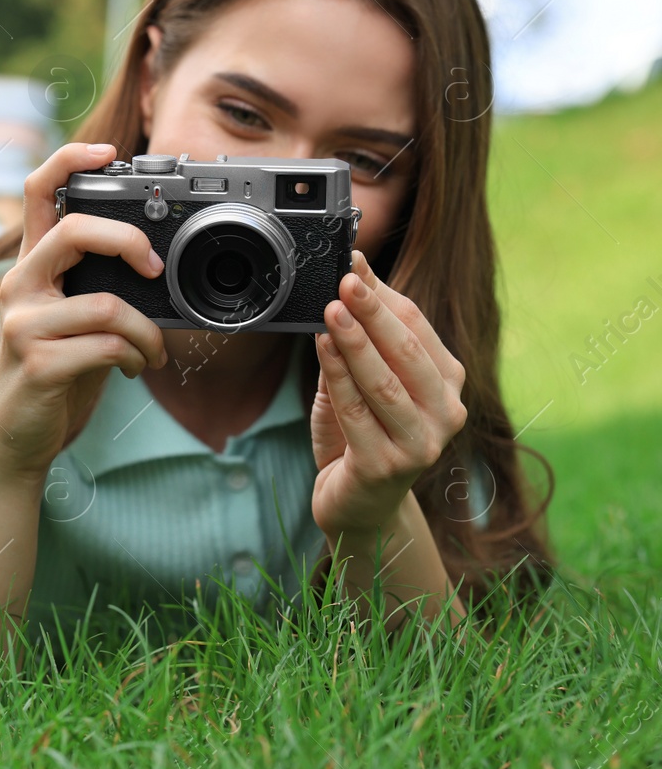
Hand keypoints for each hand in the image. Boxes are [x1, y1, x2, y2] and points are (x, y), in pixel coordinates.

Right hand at [0, 142, 167, 480]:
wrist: (16, 436)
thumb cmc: (54, 372)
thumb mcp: (71, 318)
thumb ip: (95, 284)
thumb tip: (154, 261)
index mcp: (30, 267)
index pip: (37, 192)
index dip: (70, 159)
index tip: (109, 151)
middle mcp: (19, 286)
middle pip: (73, 230)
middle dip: (128, 241)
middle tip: (155, 268)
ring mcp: (24, 324)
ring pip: (106, 304)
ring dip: (146, 333)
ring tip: (152, 351)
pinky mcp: (37, 363)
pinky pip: (106, 346)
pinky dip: (133, 357)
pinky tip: (132, 368)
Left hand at [310, 250, 467, 540]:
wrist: (356, 504)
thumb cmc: (359, 433)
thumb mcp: (361, 377)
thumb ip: (361, 330)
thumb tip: (353, 267)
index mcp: (446, 384)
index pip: (418, 328)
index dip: (383, 295)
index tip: (352, 263)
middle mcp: (445, 413)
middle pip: (408, 352)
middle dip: (374, 313)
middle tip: (344, 281)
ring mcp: (420, 444)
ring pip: (384, 384)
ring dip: (356, 344)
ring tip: (330, 311)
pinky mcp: (386, 467)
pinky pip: (357, 414)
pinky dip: (338, 377)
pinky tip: (322, 348)